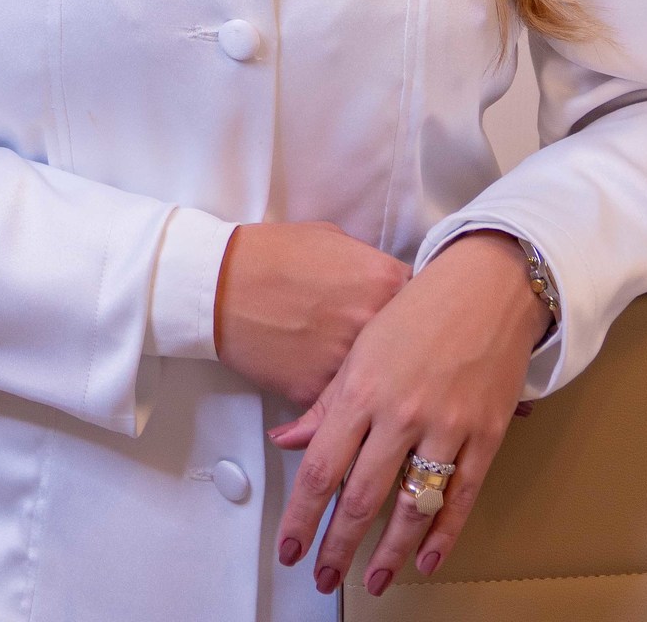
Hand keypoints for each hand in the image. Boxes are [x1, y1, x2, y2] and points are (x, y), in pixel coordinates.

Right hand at [214, 221, 410, 406]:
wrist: (220, 283)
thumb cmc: (272, 253)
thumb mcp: (333, 240)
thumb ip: (369, 266)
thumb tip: (385, 285)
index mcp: (384, 280)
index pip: (427, 306)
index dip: (421, 316)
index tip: (415, 324)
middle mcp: (374, 324)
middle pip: (411, 352)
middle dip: (405, 356)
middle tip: (399, 360)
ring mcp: (348, 362)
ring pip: (378, 387)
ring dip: (376, 389)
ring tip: (370, 388)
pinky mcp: (317, 393)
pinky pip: (340, 407)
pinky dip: (336, 405)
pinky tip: (331, 397)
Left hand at [267, 230, 548, 599]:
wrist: (487, 285)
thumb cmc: (418, 310)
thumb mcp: (361, 347)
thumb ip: (325, 401)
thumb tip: (286, 440)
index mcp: (363, 389)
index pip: (323, 469)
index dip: (303, 518)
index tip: (291, 549)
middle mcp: (402, 412)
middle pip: (362, 498)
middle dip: (339, 546)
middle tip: (325, 577)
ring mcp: (447, 425)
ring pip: (412, 507)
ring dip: (389, 554)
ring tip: (373, 580)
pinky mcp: (485, 434)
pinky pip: (463, 497)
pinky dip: (444, 535)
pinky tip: (426, 559)